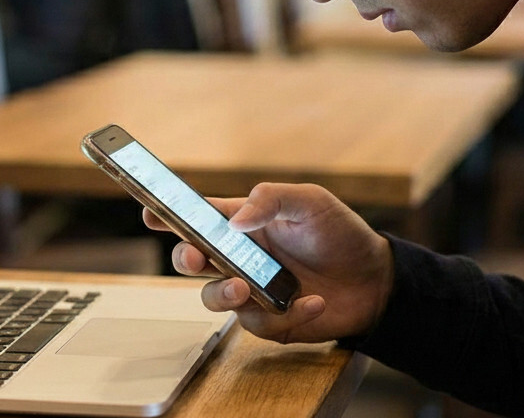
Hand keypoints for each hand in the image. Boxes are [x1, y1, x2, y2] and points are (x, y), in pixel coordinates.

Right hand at [143, 183, 392, 343]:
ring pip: (212, 298)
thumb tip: (236, 219)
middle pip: (191, 260)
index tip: (148, 210)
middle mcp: (239, 257)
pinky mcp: (268, 320)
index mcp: (242, 223)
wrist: (375, 279)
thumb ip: (271, 199)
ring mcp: (251, 290)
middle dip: (184, 258)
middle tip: (194, 256)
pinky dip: (285, 314)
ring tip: (245, 287)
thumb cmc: (339, 234)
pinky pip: (257, 323)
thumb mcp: (310, 202)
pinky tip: (314, 302)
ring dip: (222, 294)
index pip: (196, 216)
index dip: (166, 213)